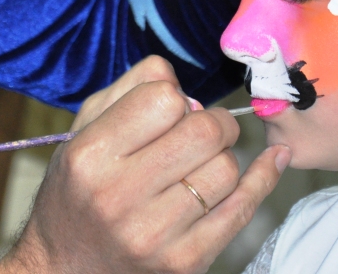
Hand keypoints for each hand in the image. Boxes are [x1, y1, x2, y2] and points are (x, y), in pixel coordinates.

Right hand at [0, 56, 289, 273]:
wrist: (64, 269)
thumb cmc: (77, 192)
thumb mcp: (82, 131)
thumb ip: (128, 91)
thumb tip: (182, 82)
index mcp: (91, 155)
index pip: (162, 98)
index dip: (175, 96)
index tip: (172, 109)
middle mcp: (118, 195)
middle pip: (203, 132)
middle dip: (214, 121)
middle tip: (205, 128)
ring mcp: (153, 233)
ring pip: (226, 169)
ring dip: (223, 156)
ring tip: (200, 163)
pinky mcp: (184, 262)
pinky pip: (242, 210)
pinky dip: (263, 178)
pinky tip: (273, 158)